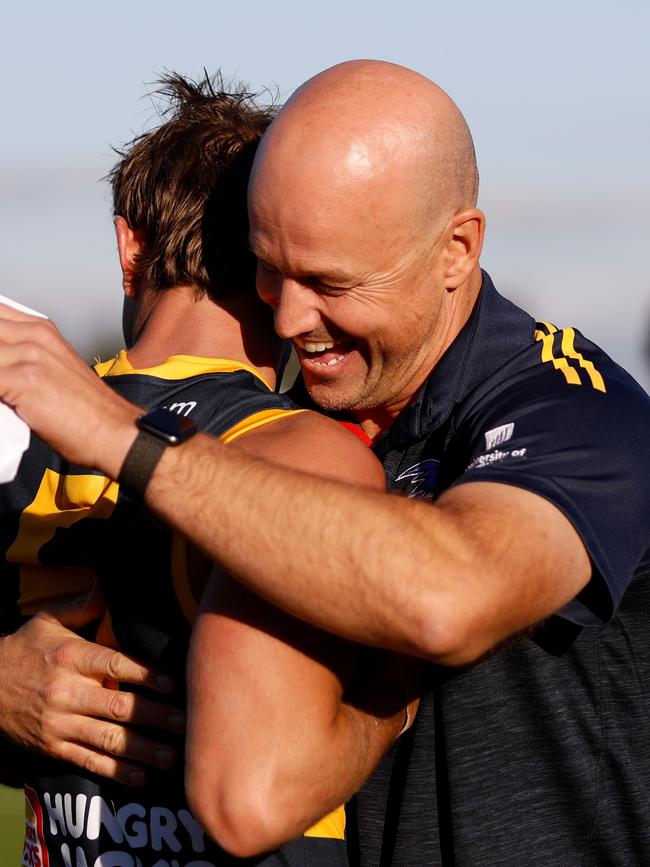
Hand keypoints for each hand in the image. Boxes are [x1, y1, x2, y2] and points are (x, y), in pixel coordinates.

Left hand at [0, 305, 136, 476]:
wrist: (116, 433)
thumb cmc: (87, 414)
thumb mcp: (52, 372)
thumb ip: (18, 360)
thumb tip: (2, 370)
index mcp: (40, 330)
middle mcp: (34, 335)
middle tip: (0, 377)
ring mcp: (28, 353)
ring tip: (1, 392)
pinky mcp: (23, 378)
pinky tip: (1, 403)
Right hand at [0, 590, 183, 785]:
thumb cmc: (24, 649)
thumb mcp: (48, 621)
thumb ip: (84, 606)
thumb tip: (110, 583)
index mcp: (71, 658)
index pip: (115, 665)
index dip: (146, 675)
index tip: (174, 684)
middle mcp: (66, 692)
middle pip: (117, 706)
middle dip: (154, 716)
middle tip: (184, 723)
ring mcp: (59, 724)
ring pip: (107, 739)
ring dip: (142, 750)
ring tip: (172, 756)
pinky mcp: (51, 747)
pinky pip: (87, 761)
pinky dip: (114, 772)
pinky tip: (140, 776)